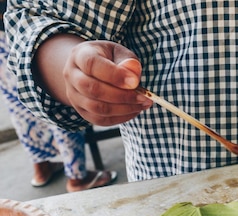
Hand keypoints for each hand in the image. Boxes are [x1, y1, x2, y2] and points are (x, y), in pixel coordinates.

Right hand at [34, 35, 151, 125]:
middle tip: (144, 97)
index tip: (135, 82)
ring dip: (124, 109)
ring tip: (143, 104)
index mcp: (80, 55)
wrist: (90, 69)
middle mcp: (71, 75)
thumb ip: (128, 61)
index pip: (92, 65)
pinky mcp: (81, 111)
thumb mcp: (119, 52)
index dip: (114, 75)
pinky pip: (100, 120)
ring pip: (96, 108)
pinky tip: (134, 110)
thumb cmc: (109, 58)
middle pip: (93, 89)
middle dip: (122, 96)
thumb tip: (133, 75)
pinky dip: (120, 118)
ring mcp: (73, 95)